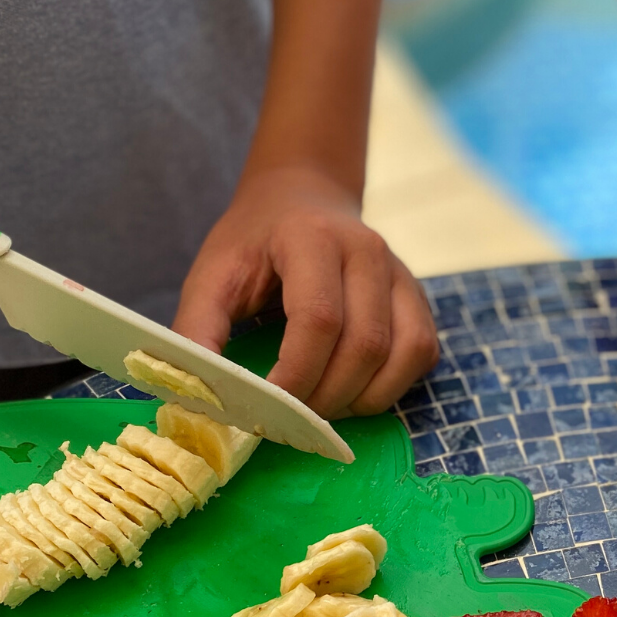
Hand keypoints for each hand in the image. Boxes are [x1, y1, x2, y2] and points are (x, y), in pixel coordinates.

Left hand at [173, 164, 438, 417]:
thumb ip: (198, 330)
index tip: (266, 408)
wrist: (303, 199)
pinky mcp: (417, 298)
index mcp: (312, 238)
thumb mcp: (213, 276)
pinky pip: (420, 354)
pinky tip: (353, 391)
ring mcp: (401, 273)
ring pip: (402, 353)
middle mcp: (367, 251)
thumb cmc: (255, 243)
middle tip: (290, 418)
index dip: (296, 376)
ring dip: (362, 398)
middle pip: (364, 344)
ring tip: (321, 408)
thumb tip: (196, 396)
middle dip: (326, 397)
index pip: (319, 319)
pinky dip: (390, 387)